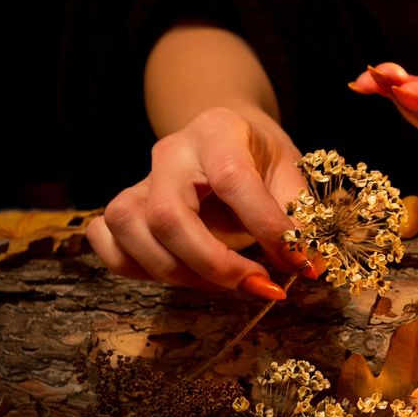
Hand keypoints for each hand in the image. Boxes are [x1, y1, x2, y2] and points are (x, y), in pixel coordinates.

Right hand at [87, 106, 307, 294]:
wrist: (226, 136)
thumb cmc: (261, 157)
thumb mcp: (290, 173)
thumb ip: (301, 216)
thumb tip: (310, 263)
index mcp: (217, 131)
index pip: (231, 180)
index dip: (266, 227)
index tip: (299, 262)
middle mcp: (171, 152)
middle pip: (168, 215)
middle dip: (215, 265)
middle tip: (260, 285)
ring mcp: (141, 179)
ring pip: (130, 228)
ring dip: (178, 272)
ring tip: (225, 282)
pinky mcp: (125, 205)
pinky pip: (106, 240)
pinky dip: (137, 268)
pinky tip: (182, 274)